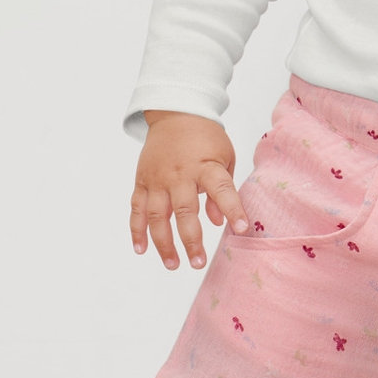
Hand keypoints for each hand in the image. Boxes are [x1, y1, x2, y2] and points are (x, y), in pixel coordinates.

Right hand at [131, 110, 249, 269]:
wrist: (175, 113)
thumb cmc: (205, 138)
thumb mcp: (224, 158)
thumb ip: (223, 189)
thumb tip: (218, 221)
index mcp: (205, 166)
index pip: (222, 189)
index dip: (232, 209)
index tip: (242, 229)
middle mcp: (179, 174)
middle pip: (184, 210)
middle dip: (191, 239)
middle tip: (198, 263)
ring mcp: (157, 179)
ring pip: (157, 215)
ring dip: (163, 243)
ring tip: (173, 265)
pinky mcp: (141, 181)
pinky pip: (136, 209)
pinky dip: (137, 230)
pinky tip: (141, 250)